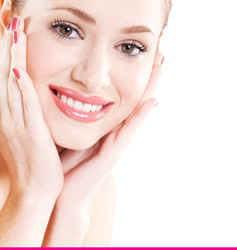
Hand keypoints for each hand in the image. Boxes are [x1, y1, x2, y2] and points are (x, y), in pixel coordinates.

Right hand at [0, 18, 62, 197]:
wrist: (34, 189)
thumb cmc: (34, 160)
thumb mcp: (28, 129)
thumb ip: (29, 108)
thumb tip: (31, 88)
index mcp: (9, 110)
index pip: (5, 70)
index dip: (5, 47)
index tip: (9, 22)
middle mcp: (7, 111)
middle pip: (1, 68)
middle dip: (3, 40)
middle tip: (6, 10)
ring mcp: (15, 120)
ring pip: (8, 79)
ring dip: (8, 53)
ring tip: (12, 25)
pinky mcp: (28, 130)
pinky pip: (22, 101)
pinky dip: (18, 82)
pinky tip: (17, 64)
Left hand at [42, 52, 162, 245]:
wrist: (63, 194)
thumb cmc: (66, 163)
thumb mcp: (71, 133)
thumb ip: (74, 116)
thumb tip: (67, 94)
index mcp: (106, 125)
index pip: (122, 96)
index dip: (132, 77)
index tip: (140, 55)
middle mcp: (116, 131)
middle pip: (135, 99)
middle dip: (149, 78)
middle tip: (160, 55)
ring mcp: (117, 142)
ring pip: (138, 111)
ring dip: (151, 89)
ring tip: (161, 69)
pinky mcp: (113, 154)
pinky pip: (128, 132)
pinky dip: (141, 117)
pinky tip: (152, 102)